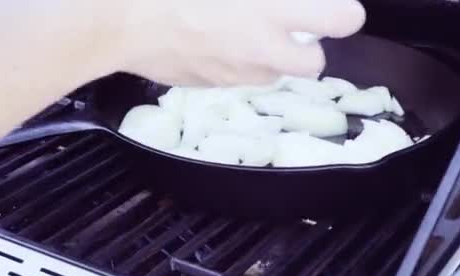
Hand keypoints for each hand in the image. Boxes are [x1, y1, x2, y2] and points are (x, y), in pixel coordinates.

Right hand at [114, 0, 365, 86]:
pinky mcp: (211, 84)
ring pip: (275, 75)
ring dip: (272, 57)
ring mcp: (236, 72)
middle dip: (310, 48)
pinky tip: (213, 42)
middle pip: (315, 65)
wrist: (114, 18)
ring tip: (244, 33)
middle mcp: (263, 48)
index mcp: (272, 9)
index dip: (345, 13)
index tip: (335, 8)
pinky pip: (238, 78)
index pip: (340, 19)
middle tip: (291, 27)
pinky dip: (237, 64)